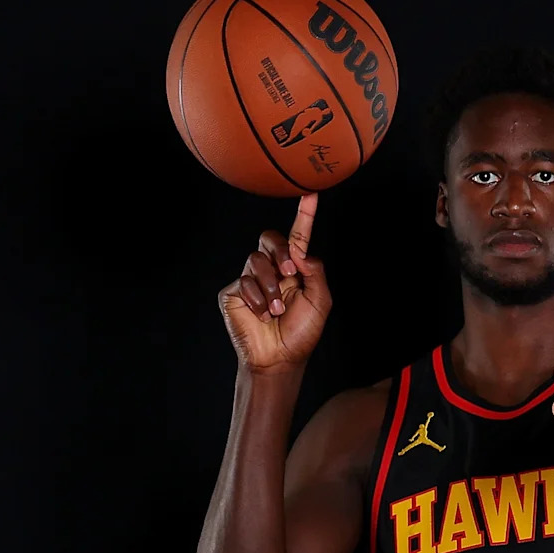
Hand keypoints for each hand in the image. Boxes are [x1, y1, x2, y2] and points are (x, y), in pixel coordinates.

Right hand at [218, 193, 331, 373]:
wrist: (279, 358)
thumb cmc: (301, 333)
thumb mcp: (319, 302)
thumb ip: (315, 273)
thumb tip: (303, 252)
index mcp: (294, 269)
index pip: (297, 236)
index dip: (304, 215)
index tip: (311, 194)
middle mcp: (271, 269)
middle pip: (269, 238)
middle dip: (280, 250)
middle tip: (289, 272)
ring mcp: (250, 279)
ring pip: (256, 260)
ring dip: (270, 286)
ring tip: (277, 310)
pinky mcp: (234, 292)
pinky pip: (243, 282)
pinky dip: (257, 299)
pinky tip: (262, 315)